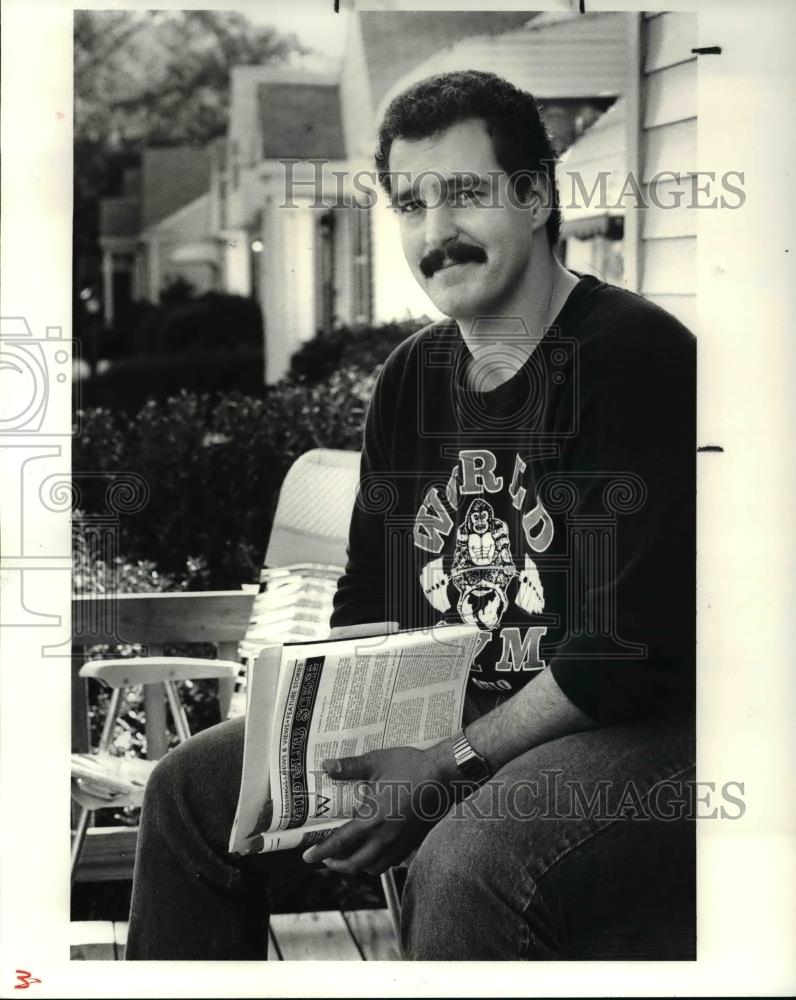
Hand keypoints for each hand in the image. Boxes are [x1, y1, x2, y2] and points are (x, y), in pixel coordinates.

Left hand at [302, 743, 454, 875]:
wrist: (445, 776)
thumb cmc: (411, 767)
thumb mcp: (376, 762)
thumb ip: (349, 767)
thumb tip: (326, 765)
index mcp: (373, 819)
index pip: (340, 843)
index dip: (321, 852)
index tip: (308, 856)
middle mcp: (385, 837)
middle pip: (355, 863)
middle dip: (337, 865)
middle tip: (326, 860)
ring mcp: (401, 842)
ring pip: (374, 867)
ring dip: (357, 866)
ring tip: (349, 857)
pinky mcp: (413, 841)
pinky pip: (392, 862)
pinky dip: (378, 862)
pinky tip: (375, 852)